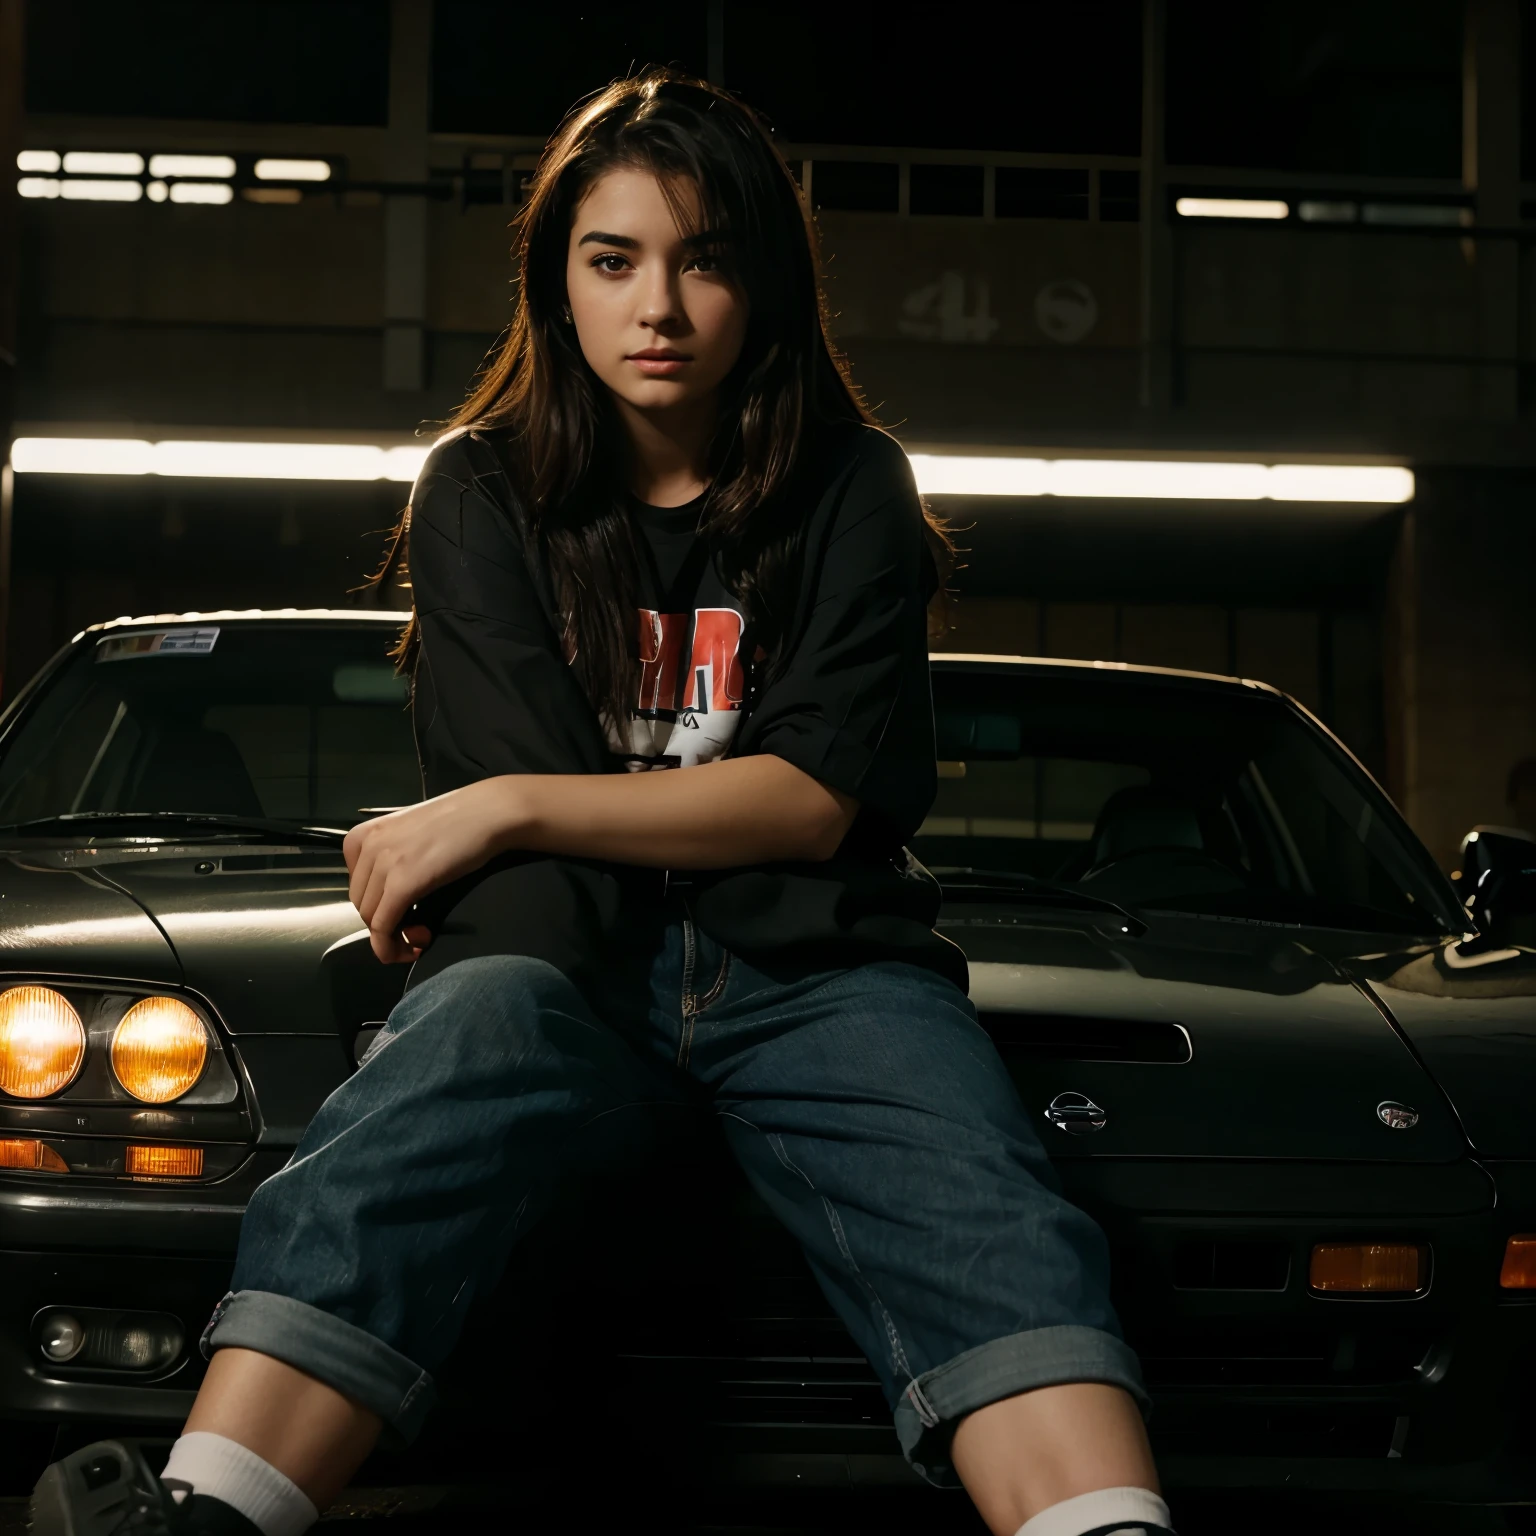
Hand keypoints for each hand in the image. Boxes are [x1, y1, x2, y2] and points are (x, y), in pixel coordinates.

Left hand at [343, 780, 522, 962]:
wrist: (489, 812)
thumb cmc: (460, 820)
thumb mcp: (412, 835)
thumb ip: (393, 858)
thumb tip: (393, 893)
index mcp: (363, 835)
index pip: (356, 886)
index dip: (376, 907)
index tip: (401, 915)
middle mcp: (367, 846)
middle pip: (361, 904)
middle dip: (386, 925)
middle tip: (417, 930)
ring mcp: (383, 864)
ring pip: (370, 919)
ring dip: (393, 938)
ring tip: (422, 935)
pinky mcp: (402, 883)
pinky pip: (383, 926)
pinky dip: (392, 947)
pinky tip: (416, 947)